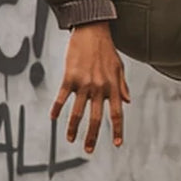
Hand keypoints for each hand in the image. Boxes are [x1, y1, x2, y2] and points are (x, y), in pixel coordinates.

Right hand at [51, 22, 130, 152]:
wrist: (92, 30)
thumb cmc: (106, 49)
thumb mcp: (119, 67)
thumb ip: (123, 86)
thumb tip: (128, 101)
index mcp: (113, 87)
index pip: (117, 114)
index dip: (118, 130)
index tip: (117, 143)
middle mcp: (100, 88)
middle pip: (97, 119)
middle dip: (93, 137)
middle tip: (89, 150)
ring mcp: (84, 83)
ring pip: (77, 113)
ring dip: (73, 128)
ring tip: (70, 139)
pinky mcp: (69, 77)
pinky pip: (62, 98)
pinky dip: (57, 109)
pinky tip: (53, 117)